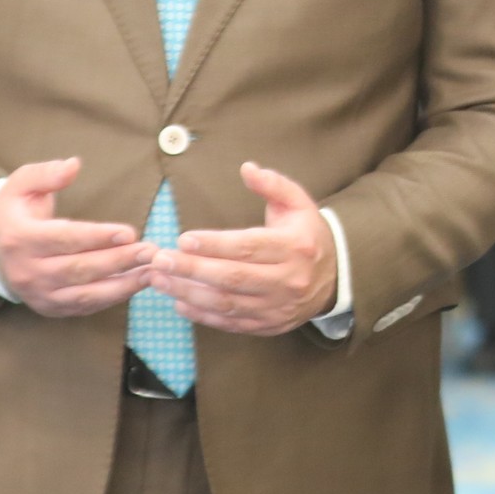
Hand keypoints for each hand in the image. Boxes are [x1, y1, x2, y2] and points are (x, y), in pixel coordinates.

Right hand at [0, 157, 151, 318]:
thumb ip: (46, 174)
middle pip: (79, 269)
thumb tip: (73, 165)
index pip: (64, 239)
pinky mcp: (50, 307)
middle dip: (118, 261)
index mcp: (20, 238)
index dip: (97, 237)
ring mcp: (38, 293)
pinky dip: (113, 297)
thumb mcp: (21, 184)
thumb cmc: (16, 210)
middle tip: (151, 252)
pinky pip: (85, 306)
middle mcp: (27, 271)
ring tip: (152, 272)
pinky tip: (137, 283)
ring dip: (122, 285)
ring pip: (85, 294)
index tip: (129, 232)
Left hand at [152, 163, 337, 337]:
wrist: (335, 278)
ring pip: (228, 302)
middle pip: (233, 277)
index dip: (215, 244)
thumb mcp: (298, 204)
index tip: (183, 239)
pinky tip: (179, 302)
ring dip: (189, 293)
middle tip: (160, 261)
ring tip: (159, 280)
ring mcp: (278, 306)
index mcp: (294, 247)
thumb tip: (247, 168)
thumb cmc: (307, 235)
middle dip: (192, 270)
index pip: (249, 247)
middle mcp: (288, 280)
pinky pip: (231, 322)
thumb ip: (273, 185)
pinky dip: (202, 314)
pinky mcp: (269, 324)